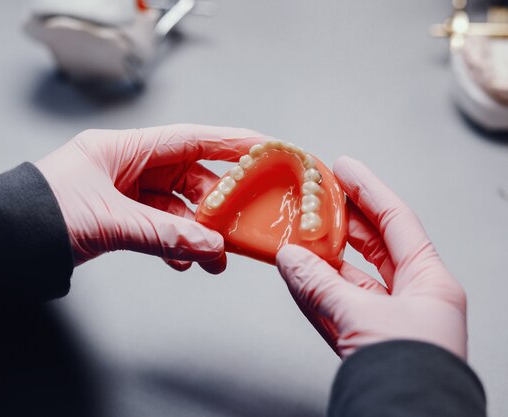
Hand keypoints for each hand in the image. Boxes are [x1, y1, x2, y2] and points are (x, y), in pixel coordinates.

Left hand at [36, 124, 266, 271]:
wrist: (1, 243)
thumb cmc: (40, 214)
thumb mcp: (108, 221)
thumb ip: (162, 234)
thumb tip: (209, 246)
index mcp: (123, 149)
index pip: (189, 139)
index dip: (229, 144)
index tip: (264, 149)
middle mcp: (127, 166)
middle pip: (189, 177)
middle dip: (215, 205)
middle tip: (238, 227)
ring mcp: (124, 192)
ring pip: (177, 207)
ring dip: (196, 232)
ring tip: (213, 258)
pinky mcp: (120, 217)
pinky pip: (160, 226)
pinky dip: (175, 243)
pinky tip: (182, 260)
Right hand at [276, 157, 466, 359]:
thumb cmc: (409, 373)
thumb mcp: (363, 317)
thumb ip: (321, 284)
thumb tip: (290, 258)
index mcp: (430, 283)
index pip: (396, 221)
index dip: (368, 190)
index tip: (344, 168)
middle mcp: (411, 297)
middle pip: (373, 245)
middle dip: (343, 220)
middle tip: (316, 197)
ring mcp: (386, 319)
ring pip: (351, 275)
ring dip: (322, 255)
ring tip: (298, 232)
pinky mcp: (365, 340)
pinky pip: (337, 304)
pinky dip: (316, 288)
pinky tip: (296, 272)